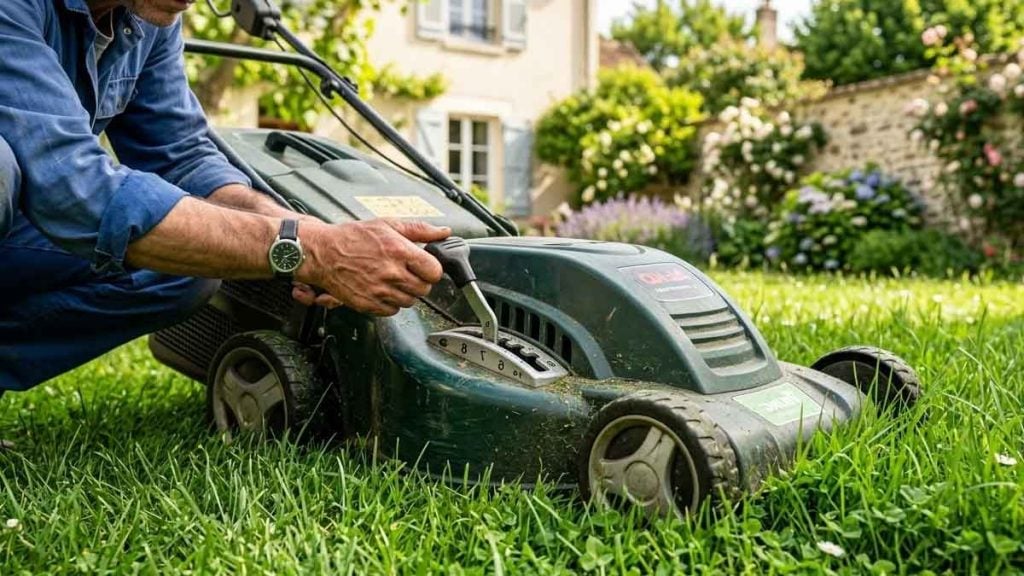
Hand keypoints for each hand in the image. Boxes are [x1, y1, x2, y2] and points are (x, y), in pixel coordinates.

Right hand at [299, 219, 450, 315]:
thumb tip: (443, 233)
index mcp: (399, 251)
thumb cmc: (353, 237)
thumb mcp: (387, 225)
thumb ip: (419, 229)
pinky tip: (382, 289)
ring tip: (392, 279)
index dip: (431, 269)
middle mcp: (391, 273)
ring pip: (410, 302)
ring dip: (405, 293)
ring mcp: (380, 291)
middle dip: (419, 281)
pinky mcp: (369, 304)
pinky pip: (393, 311)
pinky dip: (390, 303)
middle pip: (424, 289)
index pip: (434, 272)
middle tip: (408, 272)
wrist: (323, 253)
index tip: (425, 266)